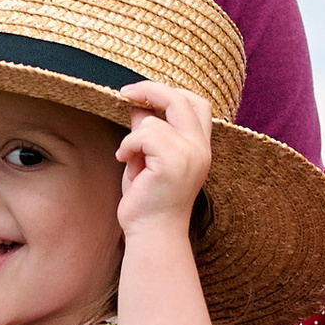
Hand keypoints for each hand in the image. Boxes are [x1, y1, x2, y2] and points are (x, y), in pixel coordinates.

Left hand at [114, 82, 213, 236]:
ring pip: (154, 121)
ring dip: (133, 136)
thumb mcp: (148, 158)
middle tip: (126, 92)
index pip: (197, 104)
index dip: (172, 92)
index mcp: (200, 147)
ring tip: (128, 157)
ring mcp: (190, 155)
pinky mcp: (173, 163)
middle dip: (150, 89)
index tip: (144, 94)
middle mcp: (200, 149)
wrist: (153, 235)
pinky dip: (127, 146)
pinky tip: (124, 162)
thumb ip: (149, 132)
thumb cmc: (148, 201)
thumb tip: (139, 106)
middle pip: (181, 99)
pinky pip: (143, 135)